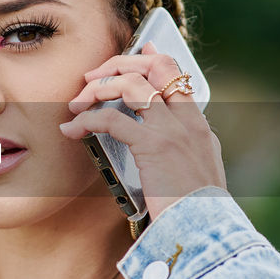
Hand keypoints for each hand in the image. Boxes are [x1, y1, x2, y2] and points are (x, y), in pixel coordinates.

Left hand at [59, 41, 226, 219]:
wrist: (207, 232)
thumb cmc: (198, 214)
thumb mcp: (201, 175)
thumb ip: (187, 152)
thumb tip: (164, 147)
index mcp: (199, 126)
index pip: (177, 74)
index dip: (153, 56)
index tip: (138, 47)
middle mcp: (188, 121)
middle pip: (154, 66)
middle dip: (119, 64)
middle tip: (92, 77)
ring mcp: (172, 130)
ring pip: (131, 84)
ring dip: (98, 88)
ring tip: (77, 103)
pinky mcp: (153, 146)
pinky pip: (111, 119)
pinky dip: (86, 120)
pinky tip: (72, 130)